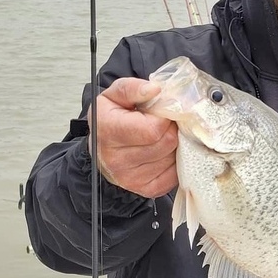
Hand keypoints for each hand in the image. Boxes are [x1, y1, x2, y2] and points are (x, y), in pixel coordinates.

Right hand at [88, 77, 178, 197]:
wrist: (102, 146)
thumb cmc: (111, 117)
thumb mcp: (115, 95)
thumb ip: (133, 88)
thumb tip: (155, 90)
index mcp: (107, 130)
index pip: (153, 129)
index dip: (165, 117)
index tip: (163, 111)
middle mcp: (115, 159)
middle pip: (166, 142)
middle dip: (172, 129)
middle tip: (166, 123)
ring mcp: (130, 178)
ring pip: (173, 157)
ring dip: (175, 145)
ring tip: (163, 136)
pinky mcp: (145, 189)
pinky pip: (175, 174)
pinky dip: (175, 161)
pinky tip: (164, 151)